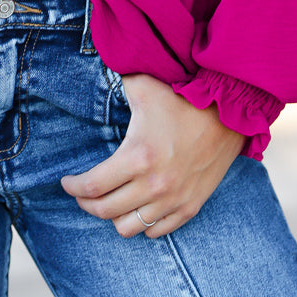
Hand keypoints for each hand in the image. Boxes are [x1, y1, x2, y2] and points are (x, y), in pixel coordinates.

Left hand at [60, 73, 245, 238]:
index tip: (67, 182)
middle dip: (86, 203)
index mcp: (138, 157)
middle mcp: (154, 185)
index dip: (73, 187)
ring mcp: (173, 199)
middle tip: (82, 193)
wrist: (229, 114)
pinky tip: (137, 207)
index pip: (92, 187)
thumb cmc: (183, 98)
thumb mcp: (143, 85)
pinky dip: (142, 224)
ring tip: (110, 201)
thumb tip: (96, 64)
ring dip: (113, 216)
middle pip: (104, 211)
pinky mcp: (190, 206)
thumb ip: (115, 79)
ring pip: (128, 228)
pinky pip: (156, 232)